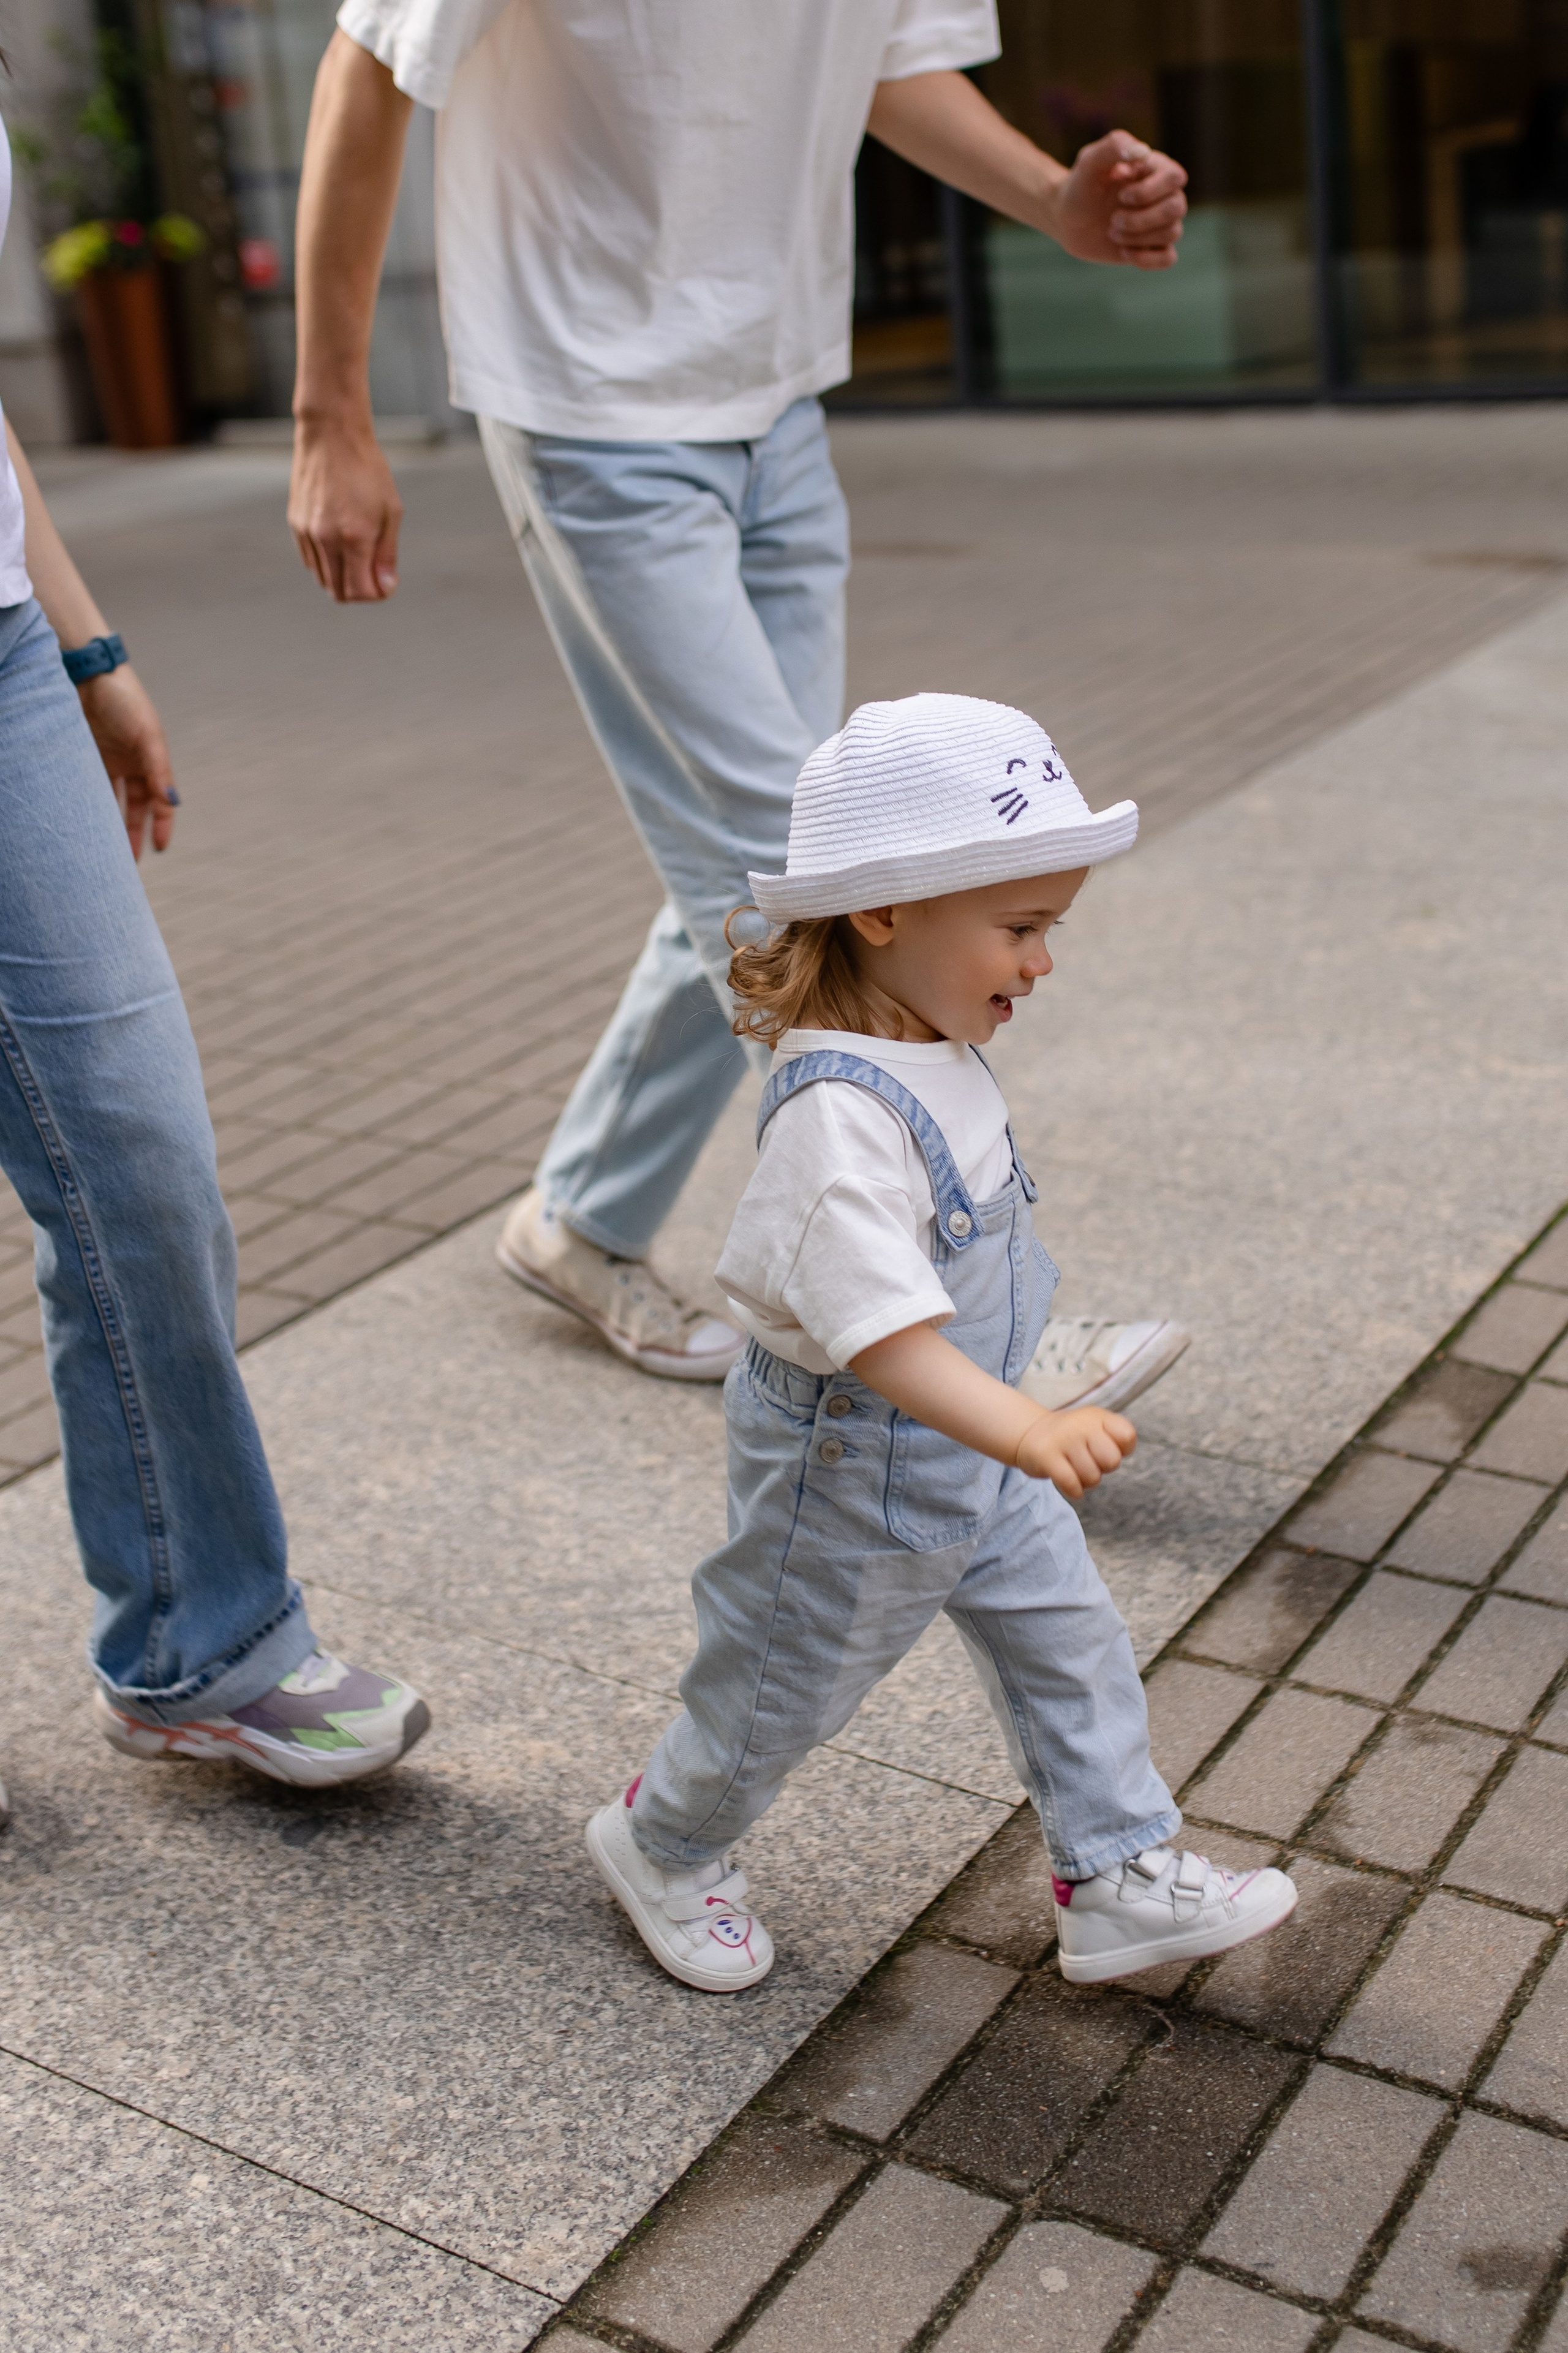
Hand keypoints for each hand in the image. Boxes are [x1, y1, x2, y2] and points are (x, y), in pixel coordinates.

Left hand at [77, 666, 176, 858]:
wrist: (88, 675)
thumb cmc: (124, 701)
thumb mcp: (147, 737)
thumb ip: (159, 771)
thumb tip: (173, 804)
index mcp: (153, 761)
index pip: (160, 802)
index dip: (161, 825)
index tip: (159, 848)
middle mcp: (133, 765)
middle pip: (136, 808)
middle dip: (135, 833)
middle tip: (130, 862)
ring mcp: (109, 762)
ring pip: (112, 802)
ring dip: (112, 824)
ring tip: (107, 850)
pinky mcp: (86, 758)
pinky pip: (90, 789)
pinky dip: (91, 806)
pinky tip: (87, 824)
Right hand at [288, 417, 402, 601]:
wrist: (331, 434)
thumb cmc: (368, 470)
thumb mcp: (390, 510)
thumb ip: (387, 554)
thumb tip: (385, 588)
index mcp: (354, 537)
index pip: (360, 591)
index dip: (376, 594)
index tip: (386, 583)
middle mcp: (326, 539)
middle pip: (338, 592)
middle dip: (358, 591)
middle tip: (373, 573)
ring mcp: (307, 532)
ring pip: (322, 578)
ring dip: (341, 577)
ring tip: (358, 553)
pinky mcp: (295, 523)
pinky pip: (310, 560)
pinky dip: (326, 561)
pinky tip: (339, 541)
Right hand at [1015, 1405, 1136, 1498]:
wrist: (1030, 1434)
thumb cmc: (1072, 1438)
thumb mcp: (1095, 1427)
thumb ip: (1116, 1439)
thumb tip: (1116, 1457)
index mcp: (1097, 1416)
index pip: (1127, 1436)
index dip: (1121, 1450)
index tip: (1105, 1448)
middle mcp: (1081, 1424)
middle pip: (1112, 1461)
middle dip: (1103, 1468)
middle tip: (1088, 1461)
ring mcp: (1063, 1439)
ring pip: (1092, 1477)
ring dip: (1085, 1481)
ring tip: (1074, 1469)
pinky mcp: (1046, 1456)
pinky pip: (1071, 1483)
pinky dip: (1074, 1490)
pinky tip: (1070, 1483)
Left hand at [1045, 131, 1186, 269]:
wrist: (1066, 217)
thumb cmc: (1080, 184)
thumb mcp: (1090, 161)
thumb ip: (1114, 146)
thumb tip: (1142, 152)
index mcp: (1156, 169)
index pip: (1176, 178)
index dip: (1150, 192)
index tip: (1121, 195)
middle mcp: (1164, 194)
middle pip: (1176, 208)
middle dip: (1142, 219)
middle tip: (1113, 219)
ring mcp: (1160, 222)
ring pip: (1172, 233)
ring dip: (1138, 237)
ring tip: (1111, 231)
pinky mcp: (1152, 247)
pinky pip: (1168, 258)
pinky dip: (1147, 258)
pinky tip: (1124, 252)